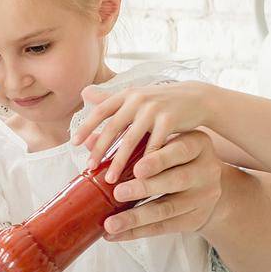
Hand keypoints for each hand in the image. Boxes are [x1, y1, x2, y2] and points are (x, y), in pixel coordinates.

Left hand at [74, 81, 213, 181]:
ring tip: (111, 179)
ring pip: (131, 139)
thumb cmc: (161, 102)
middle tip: (89, 167)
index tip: (74, 143)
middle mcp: (137, 99)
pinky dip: (145, 161)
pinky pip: (154, 145)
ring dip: (119, 161)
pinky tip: (139, 176)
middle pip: (113, 127)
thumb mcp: (135, 96)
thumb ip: (111, 98)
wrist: (196, 98)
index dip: (87, 126)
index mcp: (126, 94)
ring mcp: (154, 108)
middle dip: (100, 149)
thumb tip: (84, 93)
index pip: (101, 110)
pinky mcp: (170, 119)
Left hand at [102, 129, 225, 241]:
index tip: (137, 168)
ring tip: (110, 223)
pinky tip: (116, 234)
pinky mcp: (195, 219)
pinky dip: (138, 232)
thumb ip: (131, 141)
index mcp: (198, 145)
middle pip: (176, 180)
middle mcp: (206, 170)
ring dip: (136, 217)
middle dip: (146, 188)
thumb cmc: (177, 158)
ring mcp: (203, 197)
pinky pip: (164, 227)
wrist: (211, 186)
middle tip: (119, 192)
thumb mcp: (164, 143)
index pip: (180, 150)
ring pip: (168, 208)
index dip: (159, 160)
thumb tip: (88, 141)